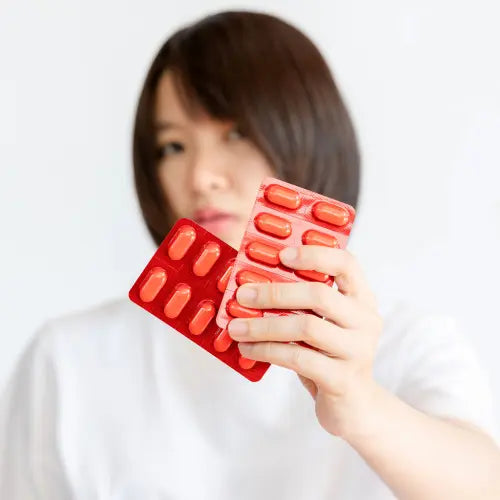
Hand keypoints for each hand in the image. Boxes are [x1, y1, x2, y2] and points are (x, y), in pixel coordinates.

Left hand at [228, 245, 383, 437]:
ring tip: (236, 327)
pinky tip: (247, 348)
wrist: (355, 405)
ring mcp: (357, 351)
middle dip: (274, 293)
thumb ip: (303, 303)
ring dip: (263, 325)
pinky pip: (298, 357)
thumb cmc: (330, 355)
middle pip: (319, 295)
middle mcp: (365, 321)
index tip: (282, 255)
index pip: (346, 263)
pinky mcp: (342, 378)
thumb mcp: (324, 323)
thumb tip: (253, 284)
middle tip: (243, 295)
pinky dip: (267, 350)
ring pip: (306, 327)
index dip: (314, 254)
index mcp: (362, 299)